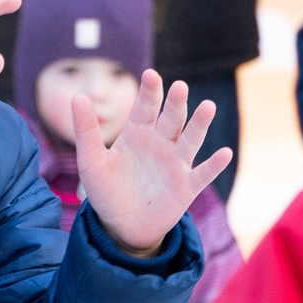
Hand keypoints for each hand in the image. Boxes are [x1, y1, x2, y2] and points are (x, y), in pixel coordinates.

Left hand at [75, 70, 231, 257]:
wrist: (122, 227)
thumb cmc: (106, 191)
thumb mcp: (91, 161)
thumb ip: (86, 130)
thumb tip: (77, 96)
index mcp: (137, 133)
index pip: (145, 107)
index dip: (149, 92)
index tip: (151, 75)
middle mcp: (160, 143)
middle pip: (171, 119)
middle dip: (176, 103)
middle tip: (180, 87)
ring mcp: (176, 164)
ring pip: (190, 140)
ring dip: (200, 124)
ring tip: (208, 106)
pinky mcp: (187, 187)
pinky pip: (203, 174)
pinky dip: (214, 165)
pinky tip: (225, 153)